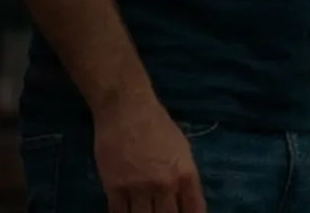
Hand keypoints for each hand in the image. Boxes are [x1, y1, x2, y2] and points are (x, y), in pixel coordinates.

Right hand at [92, 100, 206, 211]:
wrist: (125, 107)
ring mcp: (139, 187)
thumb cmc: (156, 124)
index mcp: (185, 174)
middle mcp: (165, 184)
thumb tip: (186, 202)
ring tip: (144, 211)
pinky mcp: (115, 186)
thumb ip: (185, 178)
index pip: (194, 211)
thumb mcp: (182, 149)